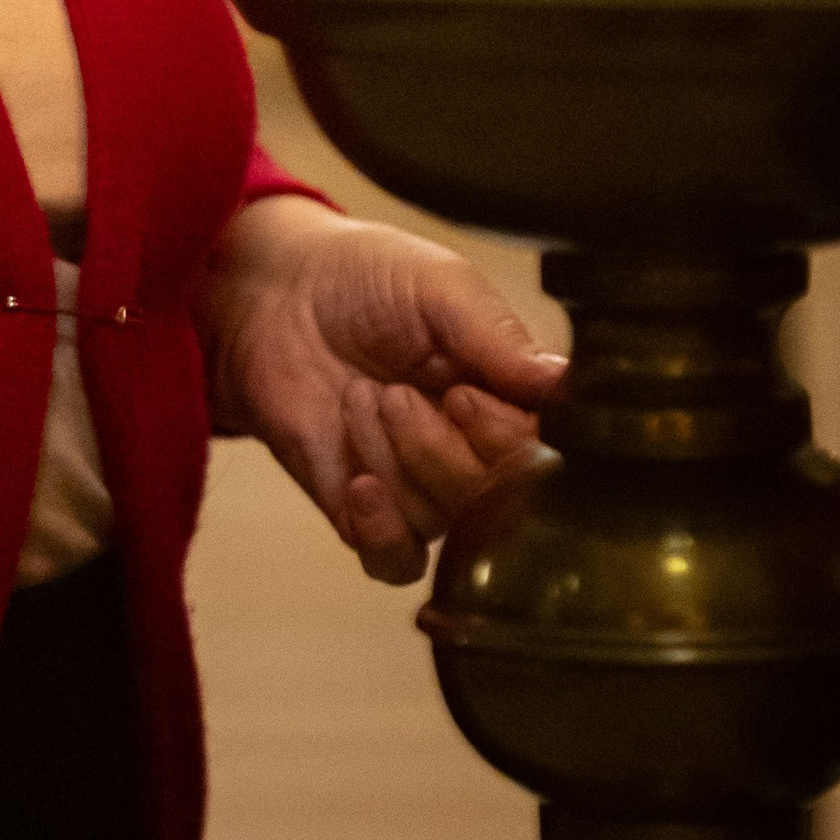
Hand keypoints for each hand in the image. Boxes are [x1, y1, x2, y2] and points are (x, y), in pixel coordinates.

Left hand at [200, 196, 564, 586]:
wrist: (272, 295)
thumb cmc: (363, 278)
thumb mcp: (440, 285)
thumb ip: (499, 336)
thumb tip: (567, 384)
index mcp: (507, 396)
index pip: (540, 455)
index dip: (503, 438)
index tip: (460, 391)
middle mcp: (474, 449)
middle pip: (495, 502)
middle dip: (439, 448)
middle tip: (394, 391)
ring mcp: (421, 485)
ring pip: (442, 521)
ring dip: (394, 460)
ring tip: (358, 399)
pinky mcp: (366, 512)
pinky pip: (395, 561)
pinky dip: (381, 530)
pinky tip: (358, 482)